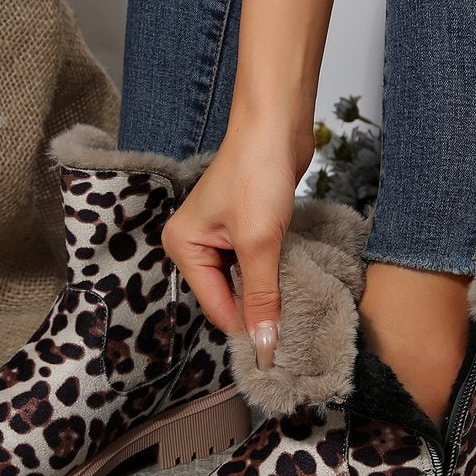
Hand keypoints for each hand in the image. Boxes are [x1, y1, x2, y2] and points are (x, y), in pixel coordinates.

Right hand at [162, 120, 313, 368]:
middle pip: (226, 296)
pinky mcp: (241, 229)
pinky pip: (253, 266)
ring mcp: (217, 237)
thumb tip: (264, 345)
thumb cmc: (257, 173)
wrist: (276, 124)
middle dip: (256, 308)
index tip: (276, 351)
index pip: (214, 304)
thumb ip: (261, 296)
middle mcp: (194, 245)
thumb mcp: (259, 243)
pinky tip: (289, 277)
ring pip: (242, 283)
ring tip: (293, 300)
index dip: (245, 327)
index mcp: (183, 247)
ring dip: (266, 291)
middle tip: (290, 325)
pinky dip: (270, 274)